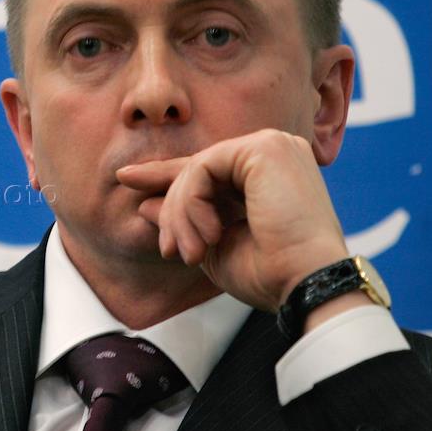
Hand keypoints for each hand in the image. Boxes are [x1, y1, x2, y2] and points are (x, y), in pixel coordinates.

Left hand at [115, 129, 349, 311]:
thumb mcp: (212, 246)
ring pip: (195, 168)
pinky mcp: (264, 148)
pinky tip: (210, 235)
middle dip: (171, 209)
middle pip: (197, 168)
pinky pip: (201, 167)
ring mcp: (272, 146)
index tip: (126, 181)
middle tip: (168, 249)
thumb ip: (181, 220)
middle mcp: (274, 152)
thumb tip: (142, 203)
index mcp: (269, 175)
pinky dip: (191, 204)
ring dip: (181, 215)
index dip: (166, 178)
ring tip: (192, 252)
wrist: (304, 285)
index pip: (207, 171)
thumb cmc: (270, 274)